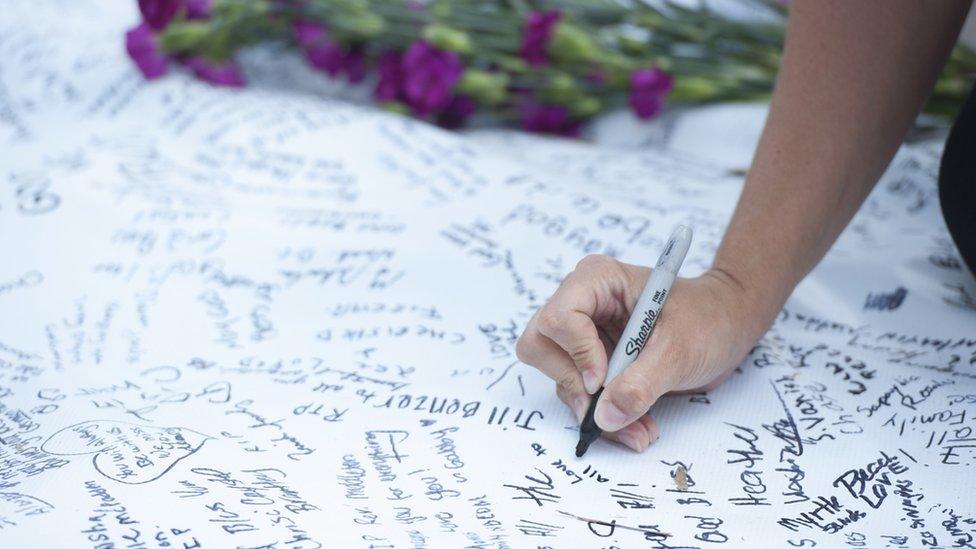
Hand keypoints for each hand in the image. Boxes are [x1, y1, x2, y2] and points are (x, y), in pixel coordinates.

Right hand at [516, 255, 767, 452]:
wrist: (728, 325)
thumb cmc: (709, 318)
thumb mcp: (680, 349)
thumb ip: (642, 382)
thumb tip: (605, 416)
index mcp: (597, 281)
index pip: (559, 317)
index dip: (577, 353)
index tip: (603, 381)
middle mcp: (581, 303)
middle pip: (541, 345)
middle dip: (573, 383)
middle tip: (607, 407)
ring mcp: (582, 333)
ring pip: (558, 376)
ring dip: (592, 410)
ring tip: (637, 428)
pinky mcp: (591, 360)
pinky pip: (579, 393)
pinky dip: (602, 416)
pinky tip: (635, 425)